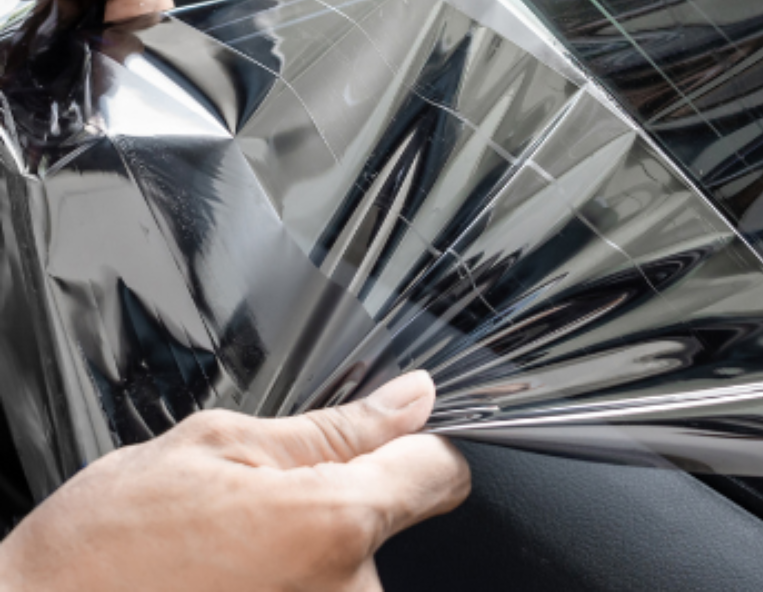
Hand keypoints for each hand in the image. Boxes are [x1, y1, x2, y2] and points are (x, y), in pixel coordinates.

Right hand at [0, 371, 469, 591]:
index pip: (439, 471)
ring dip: (310, 542)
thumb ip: (335, 428)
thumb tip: (412, 399)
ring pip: (353, 560)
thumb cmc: (112, 543)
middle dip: (342, 494)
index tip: (399, 434)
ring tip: (236, 546)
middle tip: (262, 499)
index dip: (421, 442)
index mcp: (334, 524)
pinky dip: (293, 578)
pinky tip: (236, 576)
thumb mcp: (223, 445)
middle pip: (390, 517)